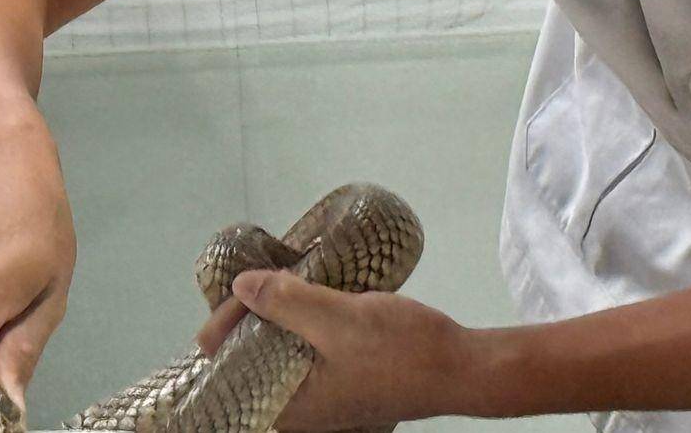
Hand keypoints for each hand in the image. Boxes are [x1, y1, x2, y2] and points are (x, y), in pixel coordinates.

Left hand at [197, 270, 474, 430]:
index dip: (226, 326)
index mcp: (290, 406)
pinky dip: (301, 327)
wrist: (464, 369)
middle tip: (255, 280)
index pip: (231, 369)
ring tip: (275, 283)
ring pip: (280, 356)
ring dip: (276, 321)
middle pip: (251, 362)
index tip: (239, 289)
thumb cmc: (402, 351)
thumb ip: (286, 302)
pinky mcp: (343, 382)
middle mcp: (301, 410)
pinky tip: (307, 299)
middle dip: (249, 320)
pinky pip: (306, 354)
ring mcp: (324, 398)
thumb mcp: (337, 319)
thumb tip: (242, 286)